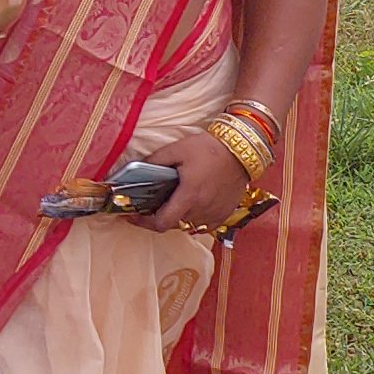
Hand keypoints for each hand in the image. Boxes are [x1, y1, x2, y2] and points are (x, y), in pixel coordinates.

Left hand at [138, 127, 259, 237]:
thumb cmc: (209, 149)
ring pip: (187, 223)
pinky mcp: (225, 213)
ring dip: (177, 215)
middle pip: (172, 224)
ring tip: (172, 199)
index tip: (132, 216)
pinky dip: (194, 216)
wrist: (241, 151)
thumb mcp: (177, 149)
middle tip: (150, 204)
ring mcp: (215, 214)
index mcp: (189, 196)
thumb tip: (135, 168)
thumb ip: (154, 161)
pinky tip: (191, 202)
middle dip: (158, 216)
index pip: (161, 223)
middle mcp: (202, 210)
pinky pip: (203, 223)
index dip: (143, 223)